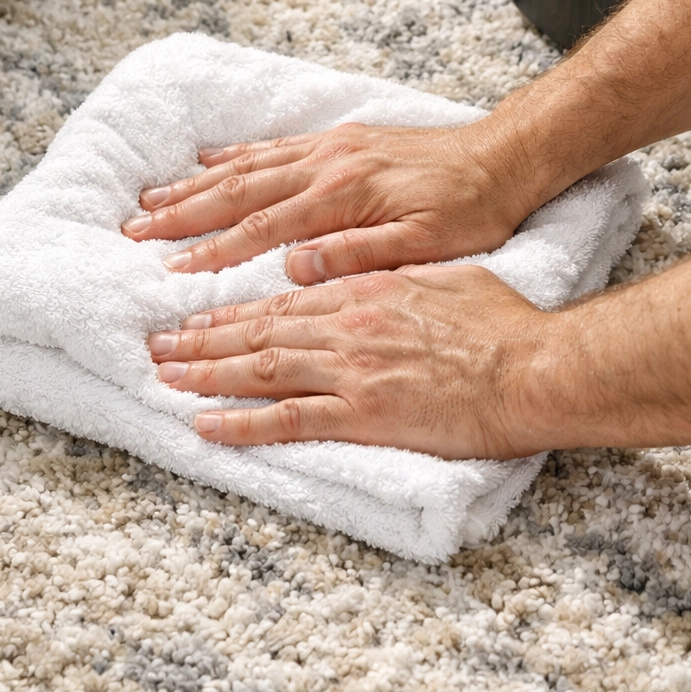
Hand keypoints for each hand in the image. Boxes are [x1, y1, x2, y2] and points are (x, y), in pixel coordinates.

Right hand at [121, 123, 535, 283]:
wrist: (504, 157)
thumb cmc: (470, 210)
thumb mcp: (426, 246)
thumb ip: (357, 256)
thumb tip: (295, 267)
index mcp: (343, 197)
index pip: (262, 229)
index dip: (212, 252)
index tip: (170, 270)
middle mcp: (326, 166)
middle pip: (238, 191)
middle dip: (182, 212)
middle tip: (134, 229)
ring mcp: (329, 148)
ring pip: (247, 165)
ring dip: (196, 183)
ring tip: (152, 196)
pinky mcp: (339, 139)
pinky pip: (273, 145)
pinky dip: (234, 153)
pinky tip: (208, 159)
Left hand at [147, 265, 554, 460]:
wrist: (532, 366)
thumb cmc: (497, 321)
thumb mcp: (436, 273)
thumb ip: (381, 268)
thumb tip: (338, 264)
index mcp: (361, 289)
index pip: (279, 298)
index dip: (231, 309)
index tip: (196, 315)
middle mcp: (344, 325)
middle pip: (256, 331)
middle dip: (201, 338)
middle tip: (158, 345)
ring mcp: (349, 370)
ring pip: (259, 368)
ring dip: (206, 373)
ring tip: (166, 377)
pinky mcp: (363, 415)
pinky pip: (288, 420)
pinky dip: (242, 424)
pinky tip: (206, 427)